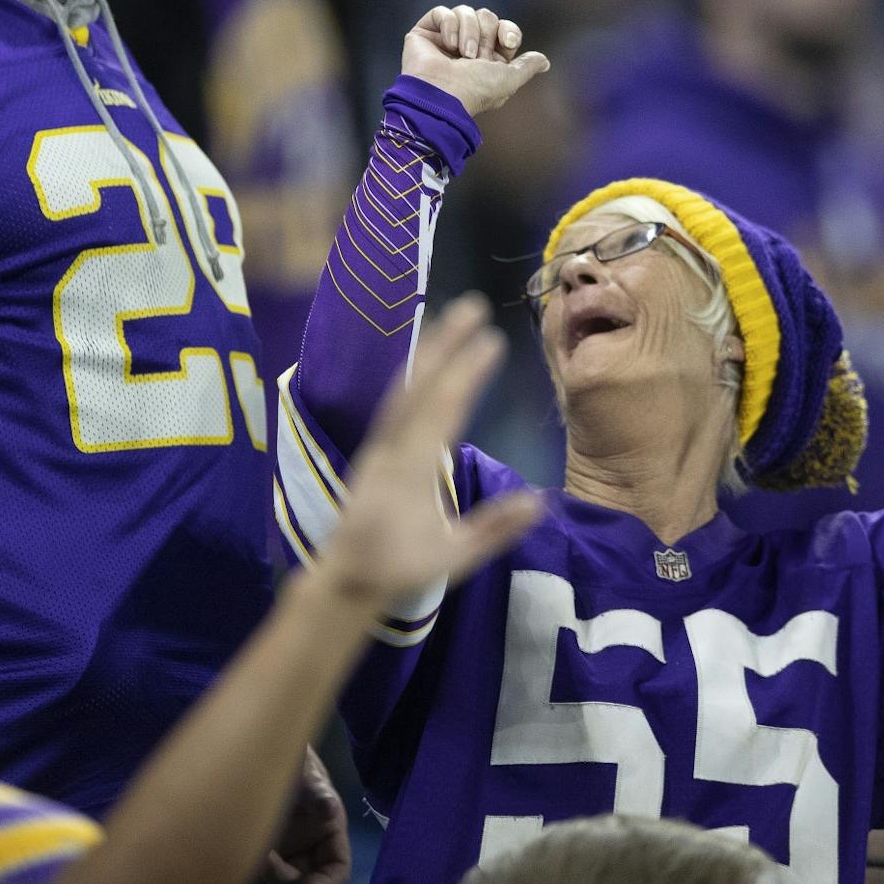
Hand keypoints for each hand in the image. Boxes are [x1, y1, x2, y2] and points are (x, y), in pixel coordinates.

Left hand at [259, 746, 350, 883]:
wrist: (261, 758)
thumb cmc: (294, 764)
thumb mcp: (307, 774)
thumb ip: (317, 792)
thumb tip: (329, 808)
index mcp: (328, 835)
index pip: (338, 870)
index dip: (326, 883)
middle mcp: (308, 852)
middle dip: (286, 882)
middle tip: (265, 859)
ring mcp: (285, 857)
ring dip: (264, 881)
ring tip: (250, 852)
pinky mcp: (260, 857)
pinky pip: (258, 881)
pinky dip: (250, 879)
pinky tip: (241, 864)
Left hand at [317, 294, 544, 608]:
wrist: (343, 578)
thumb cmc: (398, 570)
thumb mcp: (451, 559)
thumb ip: (493, 529)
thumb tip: (540, 500)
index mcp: (409, 468)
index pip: (442, 409)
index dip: (467, 372)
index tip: (492, 340)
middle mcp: (390, 447)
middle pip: (419, 383)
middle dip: (445, 342)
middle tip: (472, 305)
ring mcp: (378, 445)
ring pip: (403, 387)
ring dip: (428, 351)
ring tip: (452, 320)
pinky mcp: (375, 449)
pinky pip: (396, 399)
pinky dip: (414, 372)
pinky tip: (426, 363)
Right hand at [402, 5, 549, 117]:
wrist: (442, 94)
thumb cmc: (475, 91)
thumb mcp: (510, 79)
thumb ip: (527, 67)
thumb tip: (545, 62)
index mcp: (488, 58)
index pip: (505, 28)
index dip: (509, 30)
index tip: (509, 42)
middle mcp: (467, 46)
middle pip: (487, 16)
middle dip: (486, 35)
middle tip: (476, 57)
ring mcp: (445, 38)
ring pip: (466, 11)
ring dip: (469, 33)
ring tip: (462, 54)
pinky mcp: (425, 32)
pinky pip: (442, 12)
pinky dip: (449, 26)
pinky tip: (447, 45)